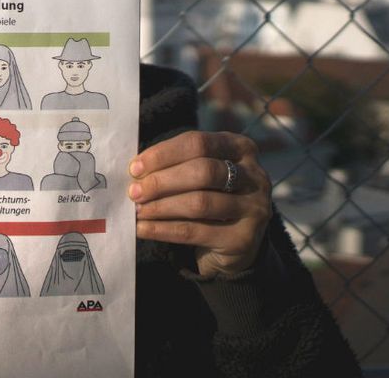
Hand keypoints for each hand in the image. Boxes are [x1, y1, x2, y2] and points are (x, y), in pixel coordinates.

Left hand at [128, 130, 271, 276]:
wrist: (233, 245)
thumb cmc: (209, 199)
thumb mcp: (198, 176)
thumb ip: (175, 166)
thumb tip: (135, 170)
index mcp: (241, 148)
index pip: (198, 143)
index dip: (163, 154)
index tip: (135, 168)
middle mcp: (254, 175)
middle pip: (202, 171)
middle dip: (162, 181)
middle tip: (134, 192)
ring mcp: (254, 208)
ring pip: (199, 202)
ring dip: (161, 206)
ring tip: (137, 211)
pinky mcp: (243, 238)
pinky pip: (195, 231)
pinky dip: (163, 229)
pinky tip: (142, 229)